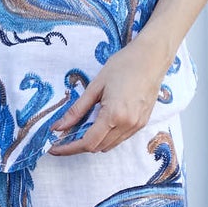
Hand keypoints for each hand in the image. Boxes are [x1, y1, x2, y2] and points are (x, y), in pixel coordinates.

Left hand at [48, 38, 167, 155]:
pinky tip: (99, 124)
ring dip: (94, 142)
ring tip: (80, 129)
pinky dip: (107, 137)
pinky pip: (120, 138)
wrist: (152, 58)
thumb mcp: (95, 86)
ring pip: (109, 146)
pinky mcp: (142, 123)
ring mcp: (136, 126)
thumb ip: (77, 110)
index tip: (55, 148)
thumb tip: (58, 127)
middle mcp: (127, 125)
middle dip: (79, 145)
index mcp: (114, 115)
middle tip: (64, 136)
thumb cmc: (123, 65)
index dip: (69, 148)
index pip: (88, 143)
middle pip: (98, 148)